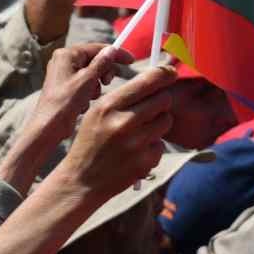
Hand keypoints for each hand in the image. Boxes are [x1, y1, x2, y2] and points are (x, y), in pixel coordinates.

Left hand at [0, 44, 132, 190]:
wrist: (48, 127)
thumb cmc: (64, 103)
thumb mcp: (87, 81)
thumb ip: (101, 63)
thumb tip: (112, 49)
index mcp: (66, 54)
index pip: (97, 48)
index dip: (115, 54)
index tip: (130, 61)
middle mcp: (64, 60)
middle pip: (95, 59)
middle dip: (104, 72)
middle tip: (107, 83)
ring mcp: (64, 73)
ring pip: (92, 73)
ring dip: (96, 85)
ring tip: (91, 96)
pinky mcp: (66, 86)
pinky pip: (85, 83)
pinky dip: (89, 92)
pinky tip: (84, 103)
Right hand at [51, 64, 176, 199]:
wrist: (82, 181)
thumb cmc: (91, 142)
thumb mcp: (97, 112)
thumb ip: (125, 96)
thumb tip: (157, 79)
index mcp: (109, 105)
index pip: (147, 81)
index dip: (164, 74)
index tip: (171, 72)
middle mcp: (123, 122)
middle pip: (163, 99)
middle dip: (161, 100)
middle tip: (151, 107)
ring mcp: (136, 143)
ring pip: (166, 120)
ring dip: (158, 123)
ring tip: (139, 131)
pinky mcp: (144, 161)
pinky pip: (161, 144)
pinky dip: (153, 146)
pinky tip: (136, 152)